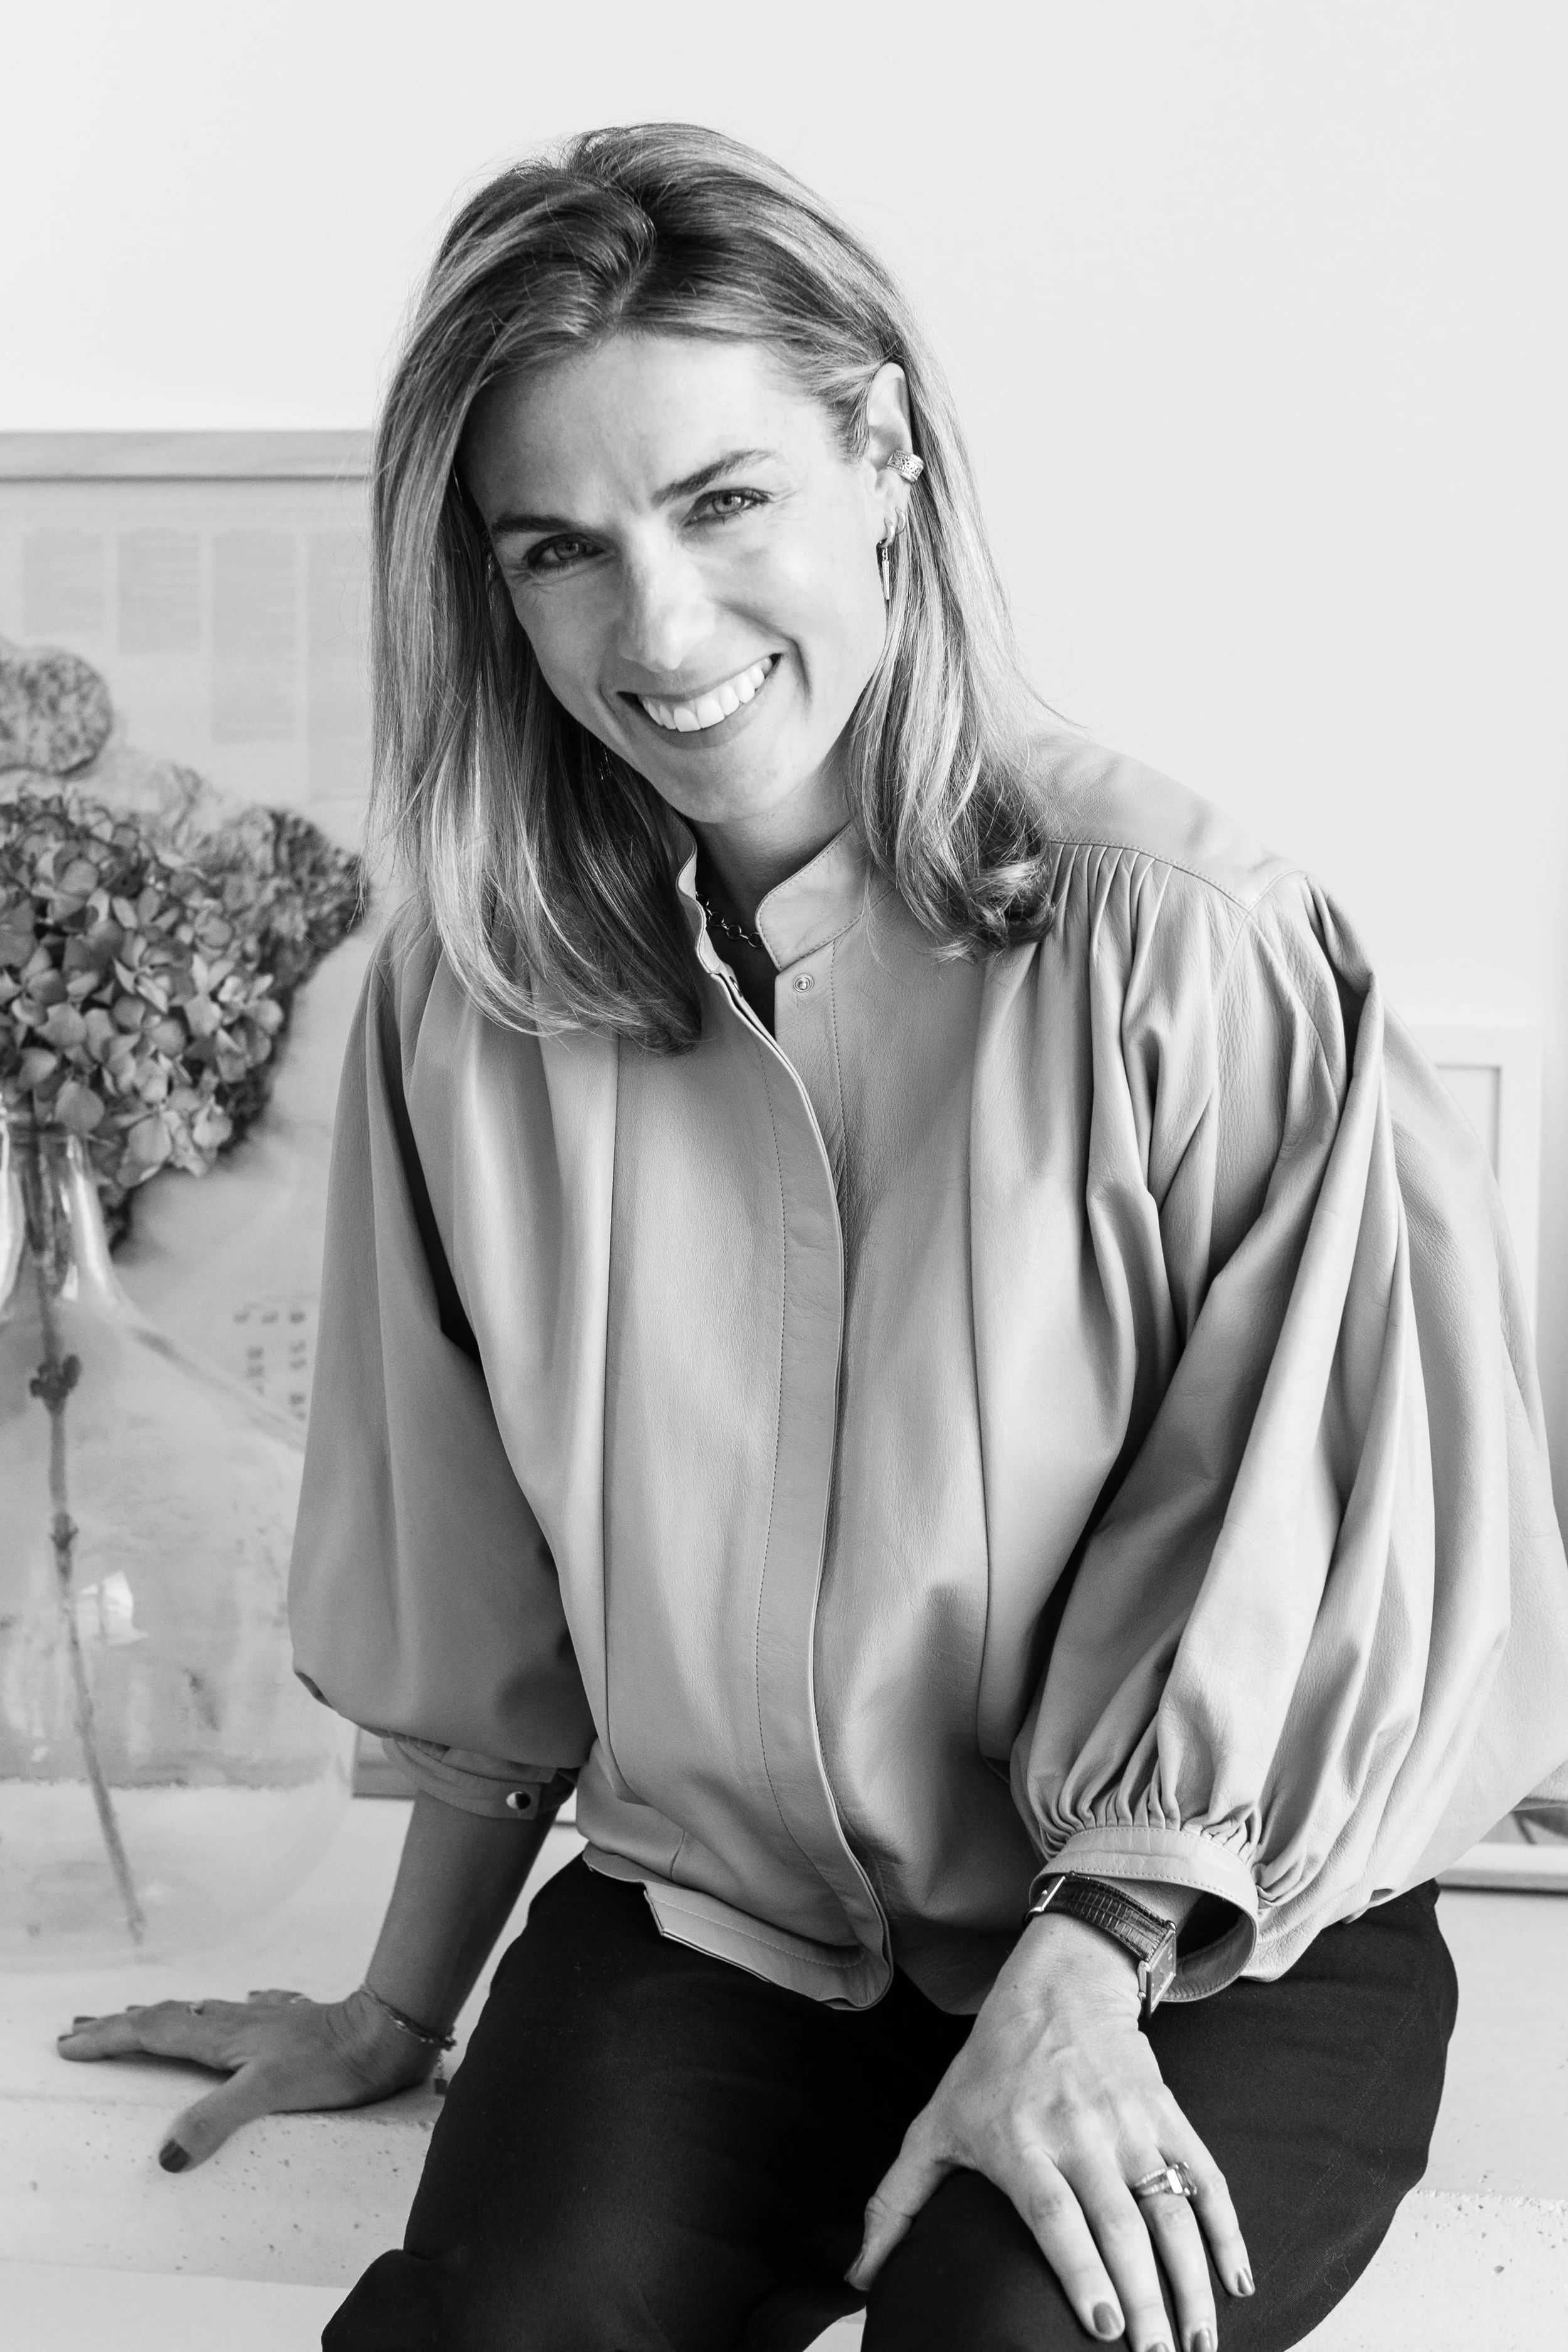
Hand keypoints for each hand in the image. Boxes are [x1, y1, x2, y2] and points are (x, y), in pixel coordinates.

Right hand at [56, 1986, 435, 2172]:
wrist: (385, 2032)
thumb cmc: (331, 2064)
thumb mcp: (267, 2095)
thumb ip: (216, 2120)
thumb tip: (167, 2155)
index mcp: (220, 2035)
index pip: (150, 2031)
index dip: (108, 2038)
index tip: (69, 2043)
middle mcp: (235, 2020)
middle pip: (166, 2016)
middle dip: (121, 2024)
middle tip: (83, 2028)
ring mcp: (263, 2018)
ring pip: (200, 2012)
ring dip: (162, 2016)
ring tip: (140, 2018)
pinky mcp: (290, 2021)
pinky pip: (242, 2012)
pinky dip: (220, 2012)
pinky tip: (237, 2005)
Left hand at [847, 1914, 1252, 2351]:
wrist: (1056, 1982)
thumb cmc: (987, 2065)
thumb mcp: (934, 2125)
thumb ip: (896, 2204)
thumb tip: (858, 2277)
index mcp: (1020, 2141)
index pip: (1056, 2216)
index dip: (1082, 2271)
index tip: (1103, 2328)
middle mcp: (1079, 2132)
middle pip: (1120, 2225)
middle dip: (1146, 2299)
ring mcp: (1128, 2122)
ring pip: (1169, 2208)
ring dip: (1192, 2278)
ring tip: (1200, 2341)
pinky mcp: (1165, 2112)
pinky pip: (1204, 2175)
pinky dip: (1228, 2228)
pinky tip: (1239, 2280)